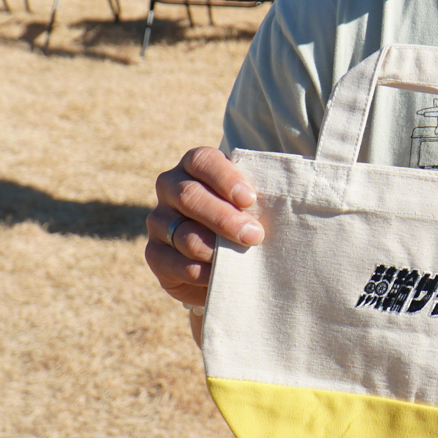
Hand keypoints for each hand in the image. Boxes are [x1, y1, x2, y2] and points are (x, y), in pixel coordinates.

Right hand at [145, 146, 263, 339]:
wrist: (219, 253)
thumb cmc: (242, 216)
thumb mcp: (250, 203)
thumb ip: (254, 199)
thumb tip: (283, 205)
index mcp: (193, 166)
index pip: (203, 161)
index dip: (225, 178)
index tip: (250, 200)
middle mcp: (170, 187)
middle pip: (190, 197)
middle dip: (225, 218)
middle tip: (254, 235)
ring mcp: (158, 220)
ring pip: (183, 233)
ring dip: (215, 248)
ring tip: (240, 257)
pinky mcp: (154, 253)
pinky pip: (174, 263)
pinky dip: (201, 272)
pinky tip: (220, 276)